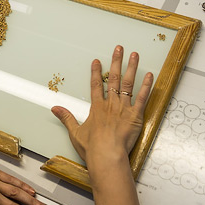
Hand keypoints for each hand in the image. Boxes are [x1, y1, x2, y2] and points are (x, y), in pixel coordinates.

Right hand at [51, 46, 152, 175]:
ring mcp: (124, 108)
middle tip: (119, 48)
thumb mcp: (75, 132)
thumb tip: (55, 108)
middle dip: (116, 62)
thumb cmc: (92, 148)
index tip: (97, 61)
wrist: (107, 156)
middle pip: (114, 79)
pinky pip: (142, 98)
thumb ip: (66, 118)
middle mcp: (110, 104)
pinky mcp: (136, 116)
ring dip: (132, 68)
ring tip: (134, 55)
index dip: (96, 72)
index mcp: (97, 108)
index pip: (96, 85)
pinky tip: (149, 75)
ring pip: (128, 84)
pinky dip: (146, 86)